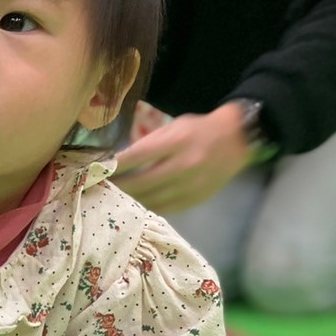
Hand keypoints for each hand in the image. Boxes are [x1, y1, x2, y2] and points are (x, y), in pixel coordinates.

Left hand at [112, 102, 254, 215]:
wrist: (237, 140)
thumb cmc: (199, 130)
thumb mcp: (175, 127)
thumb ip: (151, 143)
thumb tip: (122, 160)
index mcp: (177, 141)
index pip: (138, 155)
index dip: (116, 165)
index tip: (98, 170)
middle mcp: (184, 164)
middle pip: (142, 182)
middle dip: (119, 187)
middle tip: (100, 190)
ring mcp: (191, 185)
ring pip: (152, 199)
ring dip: (130, 201)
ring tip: (113, 201)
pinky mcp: (195, 199)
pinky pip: (165, 208)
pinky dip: (147, 207)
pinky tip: (135, 206)